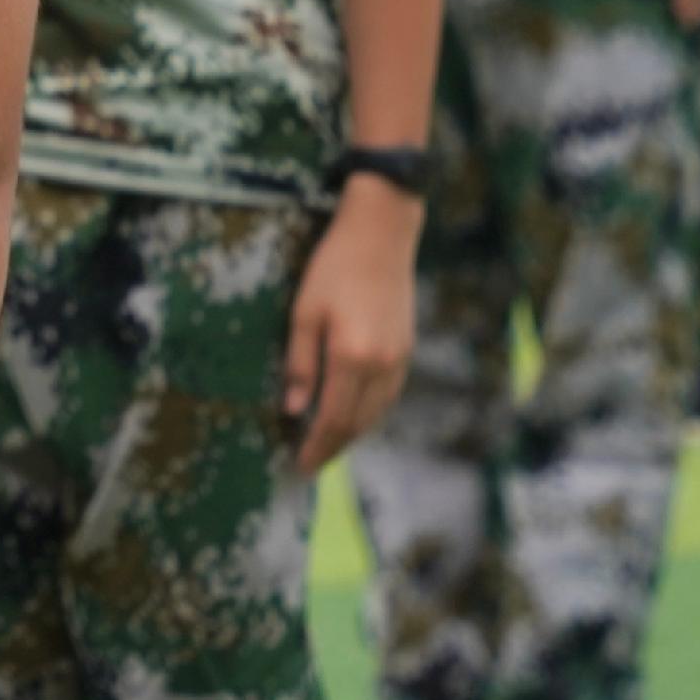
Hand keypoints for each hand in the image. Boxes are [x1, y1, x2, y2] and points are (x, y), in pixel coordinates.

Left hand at [282, 178, 421, 472]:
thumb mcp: (303, 313)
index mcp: (352, 358)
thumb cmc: (333, 266)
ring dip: (352, 433)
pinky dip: (369, 413)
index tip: (299, 466)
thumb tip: (293, 409)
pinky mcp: (406, 349)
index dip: (316, 447)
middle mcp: (381, 366)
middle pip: (358, 424)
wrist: (381, 233)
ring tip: (327, 443)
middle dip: (333, 447)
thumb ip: (300, 364)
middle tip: (309, 461)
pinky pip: (388, 396)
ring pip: (376, 413)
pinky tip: (352, 412)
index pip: (333, 420)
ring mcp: (399, 359)